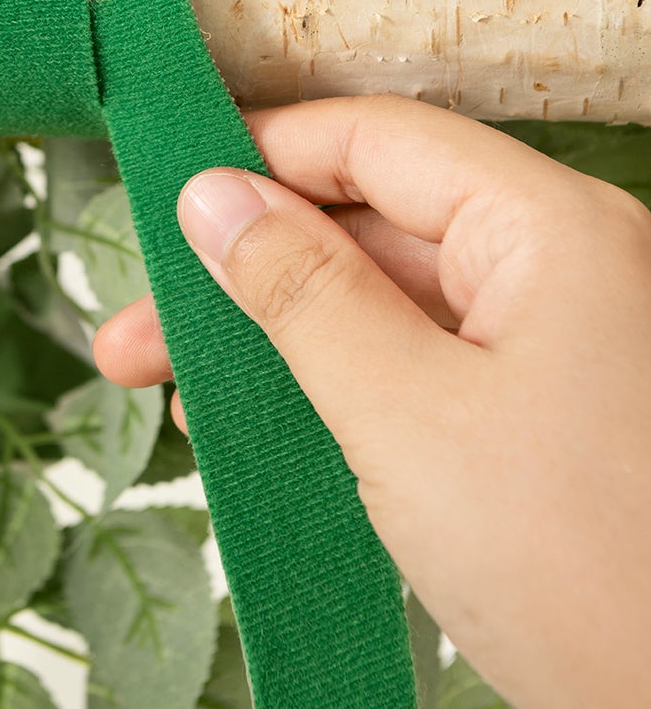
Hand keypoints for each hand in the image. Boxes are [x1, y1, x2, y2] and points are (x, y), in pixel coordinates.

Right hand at [94, 94, 650, 708]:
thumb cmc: (569, 567)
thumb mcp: (400, 410)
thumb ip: (300, 289)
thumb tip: (213, 196)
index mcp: (552, 229)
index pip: (380, 141)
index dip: (264, 156)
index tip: (164, 193)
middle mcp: (566, 268)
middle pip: (377, 223)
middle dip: (249, 270)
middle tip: (138, 330)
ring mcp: (561, 348)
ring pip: (392, 302)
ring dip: (281, 337)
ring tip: (172, 387)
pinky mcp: (546, 422)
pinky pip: (424, 366)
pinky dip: (338, 386)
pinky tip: (256, 425)